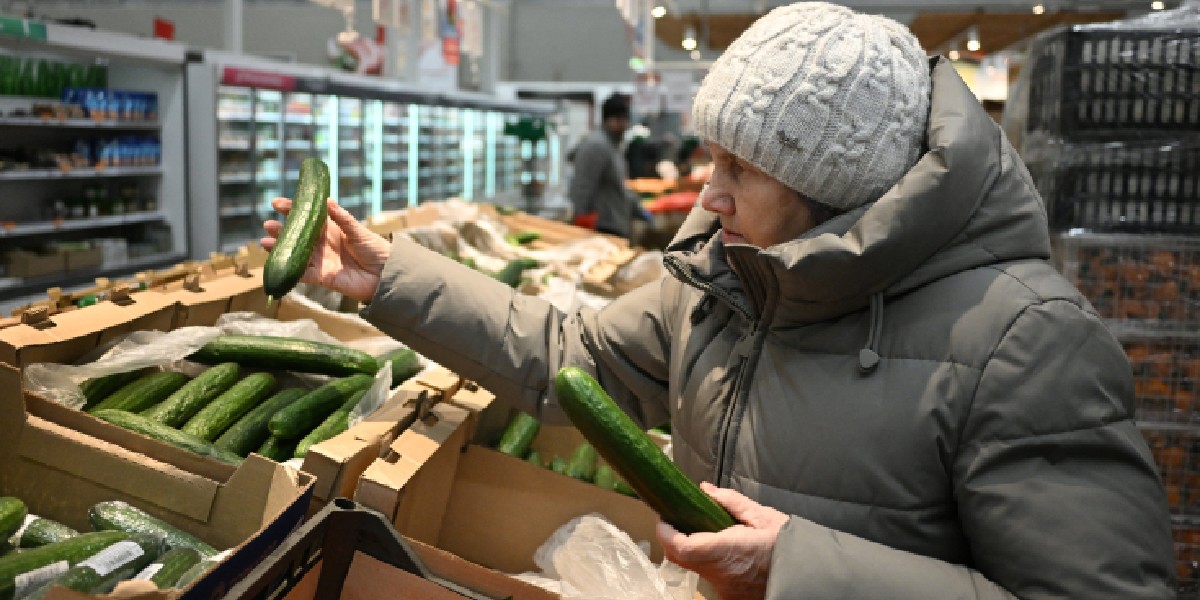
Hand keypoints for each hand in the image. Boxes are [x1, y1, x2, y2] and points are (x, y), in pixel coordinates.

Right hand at [261, 197, 391, 302]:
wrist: (386, 275)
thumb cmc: (376, 249)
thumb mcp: (358, 231)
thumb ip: (342, 218)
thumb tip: (326, 200)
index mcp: (330, 230)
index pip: (307, 218)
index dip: (292, 210)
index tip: (276, 204)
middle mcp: (322, 245)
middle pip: (297, 236)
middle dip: (281, 230)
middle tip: (268, 224)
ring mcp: (321, 261)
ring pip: (295, 254)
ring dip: (279, 249)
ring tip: (264, 242)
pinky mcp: (323, 278)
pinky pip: (302, 274)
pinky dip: (290, 270)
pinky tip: (276, 263)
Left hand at [656, 482, 789, 599]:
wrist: (810, 576)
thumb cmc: (789, 545)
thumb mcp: (763, 516)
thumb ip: (731, 502)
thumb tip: (705, 490)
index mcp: (727, 550)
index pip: (681, 546)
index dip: (666, 532)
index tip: (665, 517)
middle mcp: (721, 574)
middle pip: (681, 559)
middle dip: (673, 539)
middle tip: (677, 520)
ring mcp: (725, 588)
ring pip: (695, 568)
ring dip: (692, 550)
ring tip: (705, 531)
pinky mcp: (731, 596)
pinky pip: (712, 577)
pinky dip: (710, 562)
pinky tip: (724, 550)